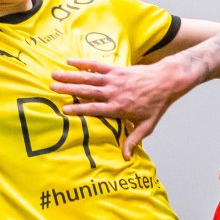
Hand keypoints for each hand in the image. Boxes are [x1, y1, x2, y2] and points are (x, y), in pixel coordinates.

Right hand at [52, 58, 199, 156]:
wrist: (166, 81)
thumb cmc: (156, 105)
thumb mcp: (147, 125)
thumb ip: (133, 140)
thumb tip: (125, 157)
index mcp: (119, 108)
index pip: (95, 109)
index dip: (79, 109)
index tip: (64, 110)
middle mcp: (114, 93)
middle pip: (87, 91)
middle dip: (69, 89)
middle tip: (52, 88)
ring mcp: (114, 80)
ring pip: (89, 78)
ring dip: (71, 76)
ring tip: (54, 75)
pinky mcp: (116, 70)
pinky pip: (97, 65)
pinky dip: (83, 63)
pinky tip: (70, 62)